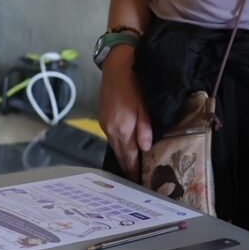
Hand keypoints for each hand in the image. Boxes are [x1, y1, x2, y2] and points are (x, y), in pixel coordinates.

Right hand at [99, 50, 152, 177]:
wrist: (117, 67)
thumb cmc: (134, 85)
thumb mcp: (145, 107)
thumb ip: (145, 129)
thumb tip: (145, 149)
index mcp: (122, 129)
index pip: (129, 158)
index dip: (134, 171)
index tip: (139, 182)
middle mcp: (111, 130)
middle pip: (121, 155)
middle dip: (128, 167)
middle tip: (137, 178)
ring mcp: (105, 125)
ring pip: (116, 146)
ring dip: (124, 156)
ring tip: (133, 165)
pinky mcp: (103, 118)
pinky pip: (112, 137)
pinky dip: (120, 144)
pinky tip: (126, 145)